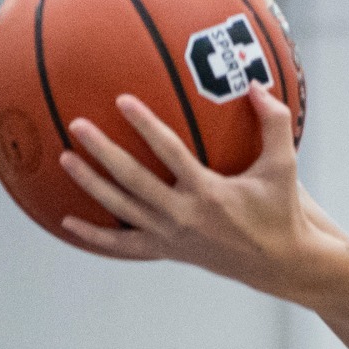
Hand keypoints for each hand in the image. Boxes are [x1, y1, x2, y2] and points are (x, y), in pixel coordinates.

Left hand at [58, 86, 347, 294]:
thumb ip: (275, 123)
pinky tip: (67, 222)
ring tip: (64, 159)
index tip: (122, 99)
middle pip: (132, 180)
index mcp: (208, 193)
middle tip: (78, 126)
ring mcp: (171, 237)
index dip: (145, 124)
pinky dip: (95, 236)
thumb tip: (256, 84)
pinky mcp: (167, 252)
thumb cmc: (282, 210)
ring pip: (121, 209)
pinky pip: (123, 246)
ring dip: (90, 185)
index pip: (169, 152)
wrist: (279, 263)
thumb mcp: (284, 166)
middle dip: (102, 152)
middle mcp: (184, 216)